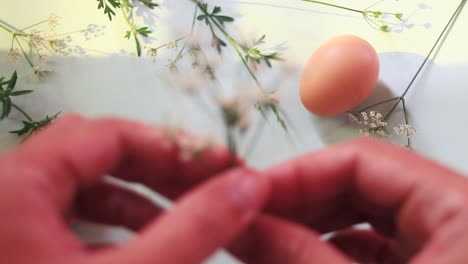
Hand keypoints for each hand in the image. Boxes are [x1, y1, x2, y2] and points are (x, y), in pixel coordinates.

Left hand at [0, 115, 269, 263]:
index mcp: (14, 187)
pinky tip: (145, 239)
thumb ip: (194, 228)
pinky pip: (67, 212)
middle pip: (94, 152)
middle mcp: (1, 192)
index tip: (218, 165)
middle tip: (206, 183)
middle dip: (157, 167)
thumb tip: (246, 186)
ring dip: (138, 194)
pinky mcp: (14, 244)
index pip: (106, 135)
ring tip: (185, 214)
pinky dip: (111, 219)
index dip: (170, 146)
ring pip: (82, 182)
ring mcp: (6, 219)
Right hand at [229, 138, 467, 263]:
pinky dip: (332, 250)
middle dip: (298, 202)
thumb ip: (304, 259)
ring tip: (266, 239)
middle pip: (360, 185)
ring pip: (363, 216)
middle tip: (250, 219)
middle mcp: (455, 217)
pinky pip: (374, 246)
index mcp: (463, 209)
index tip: (251, 192)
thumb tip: (243, 227)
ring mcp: (442, 242)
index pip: (364, 159)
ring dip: (310, 226)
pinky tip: (300, 257)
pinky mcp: (429, 263)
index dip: (298, 172)